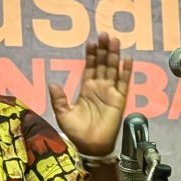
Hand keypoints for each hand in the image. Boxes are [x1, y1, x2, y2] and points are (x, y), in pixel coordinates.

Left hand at [49, 32, 132, 156]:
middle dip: (104, 49)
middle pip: (103, 64)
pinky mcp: (119, 100)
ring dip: (114, 55)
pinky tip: (127, 59)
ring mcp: (110, 93)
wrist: (90, 146)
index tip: (92, 42)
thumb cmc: (76, 132)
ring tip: (115, 40)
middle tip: (105, 34)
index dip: (91, 55)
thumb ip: (59, 98)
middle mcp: (99, 88)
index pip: (90, 67)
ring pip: (113, 69)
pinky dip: (126, 71)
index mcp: (86, 89)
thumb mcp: (63, 114)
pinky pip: (124, 83)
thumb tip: (53, 83)